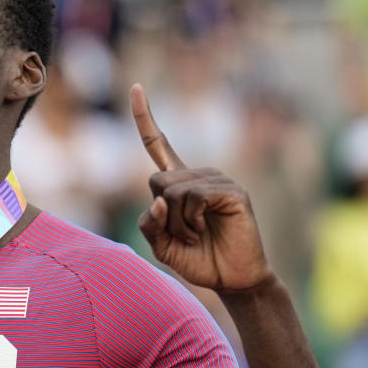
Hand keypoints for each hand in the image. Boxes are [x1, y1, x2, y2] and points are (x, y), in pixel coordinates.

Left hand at [131, 84, 271, 290]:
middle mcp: (198, 176)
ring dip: (178, 224)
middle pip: (155, 181)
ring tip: (197, 235)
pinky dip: (192, 220)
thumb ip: (150, 223)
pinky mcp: (233, 192)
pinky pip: (194, 197)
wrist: (232, 279)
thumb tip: (159, 199)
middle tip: (185, 234)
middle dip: (163, 216)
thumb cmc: (198, 259)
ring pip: (172, 192)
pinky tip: (208, 229)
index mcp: (178, 184)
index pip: (157, 144)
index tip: (135, 87)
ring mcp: (217, 180)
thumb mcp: (161, 245)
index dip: (145, 118)